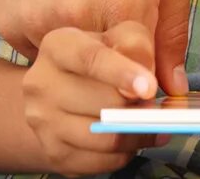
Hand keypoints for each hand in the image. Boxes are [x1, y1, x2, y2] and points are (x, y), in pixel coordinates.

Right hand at [0, 0, 193, 95]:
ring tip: (90, 3)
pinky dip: (54, 42)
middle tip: (120, 42)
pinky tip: (62, 0)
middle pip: (101, 82)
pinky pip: (38, 55)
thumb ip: (174, 29)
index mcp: (124, 4)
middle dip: (115, 76)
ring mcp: (37, 23)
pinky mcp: (9, 24)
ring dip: (83, 58)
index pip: (141, 77)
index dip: (147, 79)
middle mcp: (77, 19)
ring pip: (68, 72)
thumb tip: (174, 88)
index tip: (149, 74)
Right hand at [22, 22, 165, 175]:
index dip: (122, 74)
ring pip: (104, 138)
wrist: (60, 91)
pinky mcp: (52, 152)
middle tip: (158, 106)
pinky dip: (125, 154)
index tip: (149, 88)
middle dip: (139, 107)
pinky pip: (100, 163)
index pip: (91, 59)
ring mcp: (42, 122)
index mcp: (58, 46)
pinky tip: (133, 138)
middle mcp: (41, 84)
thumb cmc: (100, 56)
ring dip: (138, 134)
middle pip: (102, 104)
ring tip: (154, 124)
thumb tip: (146, 82)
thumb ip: (137, 47)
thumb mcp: (120, 36)